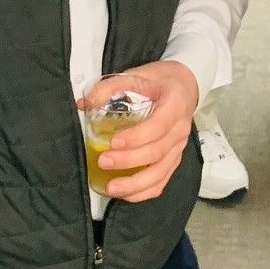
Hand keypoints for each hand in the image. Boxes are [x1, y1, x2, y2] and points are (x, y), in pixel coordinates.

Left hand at [79, 60, 199, 201]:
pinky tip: (125, 193)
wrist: (184, 85)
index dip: (137, 137)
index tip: (114, 142)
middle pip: (157, 152)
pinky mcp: (174, 159)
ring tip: (112, 187)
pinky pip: (162, 181)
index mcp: (174, 105)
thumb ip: (111, 87)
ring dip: (136, 183)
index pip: (158, 126)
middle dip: (129, 161)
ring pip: (161, 172)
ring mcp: (178, 147)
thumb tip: (85, 103)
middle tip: (103, 161)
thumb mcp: (137, 74)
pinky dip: (144, 192)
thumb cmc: (161, 81)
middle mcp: (180, 129)